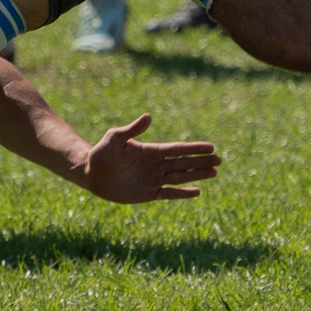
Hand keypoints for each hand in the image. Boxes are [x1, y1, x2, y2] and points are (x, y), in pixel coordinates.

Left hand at [76, 113, 219, 202]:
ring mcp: (153, 179)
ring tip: (214, 172)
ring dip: (197, 175)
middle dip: (201, 161)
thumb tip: (149, 117)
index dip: (193, 148)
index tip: (210, 146)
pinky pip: (169, 193)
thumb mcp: (115, 138)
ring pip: (180, 177)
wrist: (91, 174)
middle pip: (183, 163)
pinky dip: (182, 193)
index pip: (177, 149)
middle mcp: (156, 165)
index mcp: (151, 151)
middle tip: (220, 160)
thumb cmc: (101, 153)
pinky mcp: (148, 193)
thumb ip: (132, 129)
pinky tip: (197, 191)